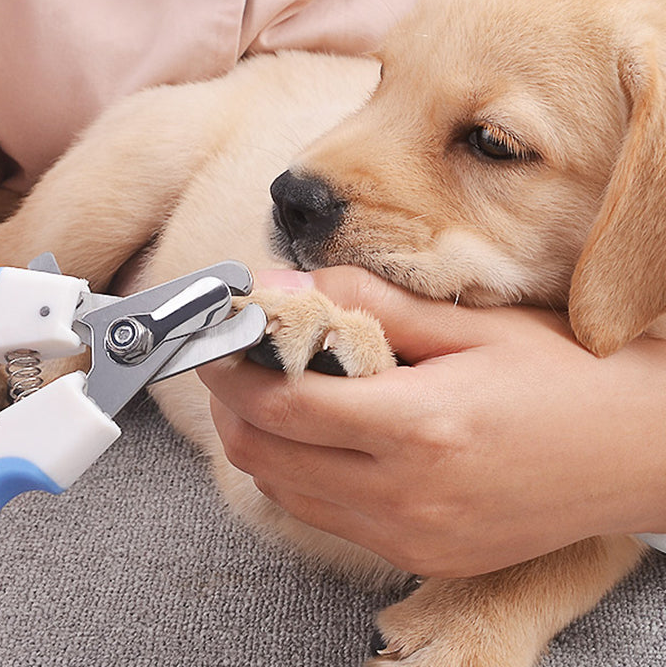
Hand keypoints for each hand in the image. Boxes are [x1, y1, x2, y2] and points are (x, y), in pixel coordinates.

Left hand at [200, 266, 665, 577]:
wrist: (635, 453)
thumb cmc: (561, 377)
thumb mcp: (470, 325)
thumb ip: (370, 303)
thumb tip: (288, 284)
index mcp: (420, 428)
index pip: (282, 405)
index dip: (231, 369)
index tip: (216, 336)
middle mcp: (405, 496)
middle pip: (264, 455)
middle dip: (230, 403)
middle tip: (234, 359)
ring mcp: (408, 536)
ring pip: (283, 491)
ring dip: (258, 439)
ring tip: (269, 390)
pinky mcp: (416, 555)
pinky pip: (324, 516)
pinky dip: (296, 474)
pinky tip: (316, 436)